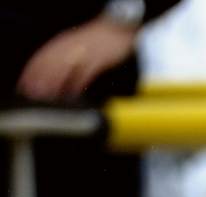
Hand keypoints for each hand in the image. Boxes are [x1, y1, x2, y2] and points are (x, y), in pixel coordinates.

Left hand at [18, 19, 136, 102]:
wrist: (117, 29)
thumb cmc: (98, 40)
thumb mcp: (75, 43)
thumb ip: (63, 54)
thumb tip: (52, 70)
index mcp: (62, 43)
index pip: (41, 58)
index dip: (32, 72)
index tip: (26, 84)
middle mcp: (70, 48)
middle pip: (51, 65)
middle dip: (41, 81)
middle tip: (35, 94)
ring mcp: (83, 54)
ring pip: (65, 70)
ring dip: (55, 84)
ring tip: (49, 97)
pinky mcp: (97, 61)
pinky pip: (84, 74)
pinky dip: (77, 85)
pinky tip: (72, 94)